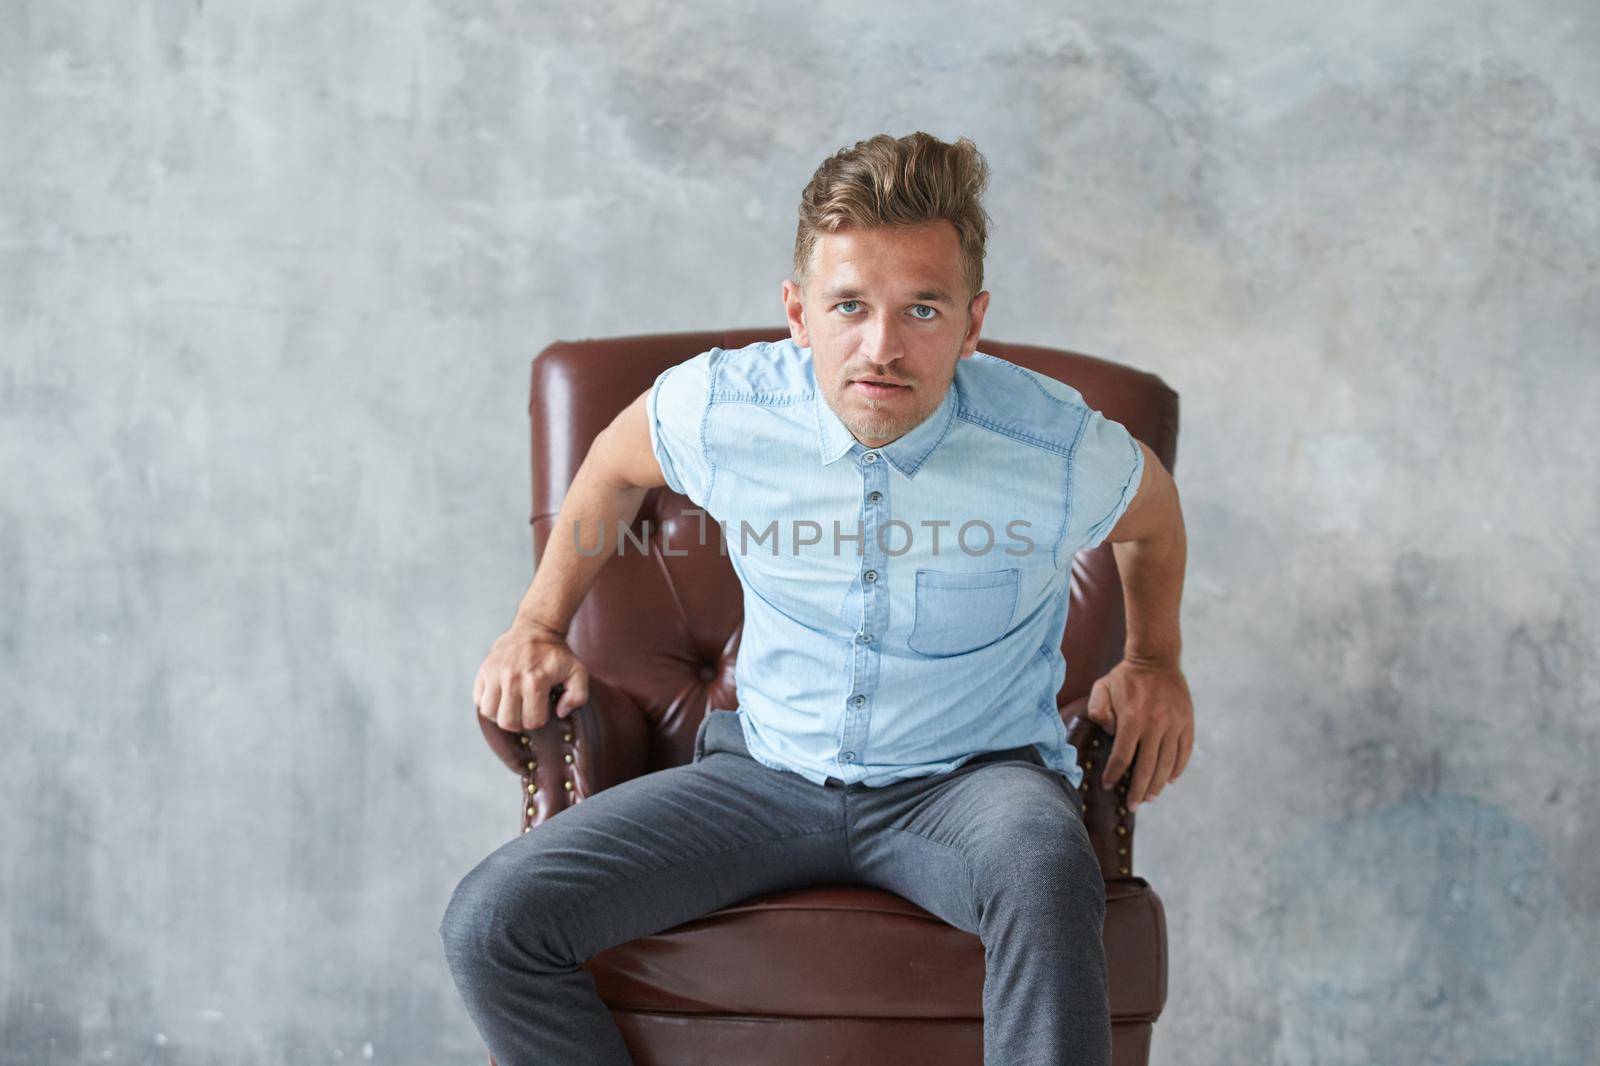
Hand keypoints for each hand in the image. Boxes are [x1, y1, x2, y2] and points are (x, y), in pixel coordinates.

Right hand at [472, 622, 590, 731]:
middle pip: (507, 721)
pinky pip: (478, 698)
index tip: (542, 708)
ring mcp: (496, 674)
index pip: (532, 721)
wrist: (537, 628)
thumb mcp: (577, 672)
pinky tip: (500, 696)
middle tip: (525, 711)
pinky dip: (487, 702)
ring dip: (500, 714)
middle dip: (519, 722)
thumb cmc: (556, 654)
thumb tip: (560, 712)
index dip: (539, 719)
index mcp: (536, 681)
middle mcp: (513, 678)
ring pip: (489, 712)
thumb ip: (578, 696)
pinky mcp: (484, 670)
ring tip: (511, 706)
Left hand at [1083, 658, 1193, 810]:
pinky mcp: (1187, 722)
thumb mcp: (1101, 688)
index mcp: (1132, 719)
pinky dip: (1178, 769)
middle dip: (1138, 790)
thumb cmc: (1125, 677)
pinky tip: (1170, 780)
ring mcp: (1174, 724)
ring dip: (1159, 785)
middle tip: (1132, 806)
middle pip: (1147, 767)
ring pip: (1167, 764)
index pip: (1122, 757)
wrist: (1156, 658)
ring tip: (1150, 798)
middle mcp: (1155, 725)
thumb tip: (1109, 734)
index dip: (1114, 775)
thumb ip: (1098, 712)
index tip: (1108, 786)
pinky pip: (1184, 752)